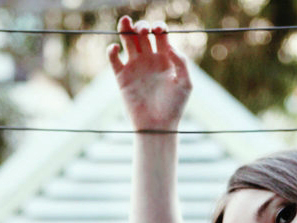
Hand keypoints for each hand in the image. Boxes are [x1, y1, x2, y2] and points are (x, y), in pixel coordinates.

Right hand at [107, 16, 191, 130]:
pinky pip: (114, 59)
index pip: (160, 35)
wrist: (157, 127)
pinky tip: (115, 48)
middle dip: (141, 26)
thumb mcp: (185, 83)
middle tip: (142, 30)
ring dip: (125, 29)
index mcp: (165, 59)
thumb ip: (181, 62)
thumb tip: (169, 46)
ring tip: (125, 22)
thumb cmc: (174, 107)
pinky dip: (111, 51)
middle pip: (142, 34)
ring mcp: (135, 67)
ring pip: (127, 42)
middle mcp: (149, 60)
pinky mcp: (122, 77)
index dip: (159, 27)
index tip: (158, 30)